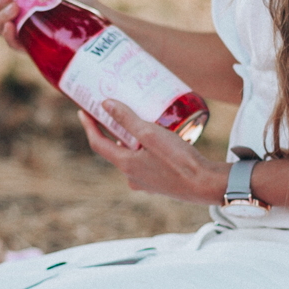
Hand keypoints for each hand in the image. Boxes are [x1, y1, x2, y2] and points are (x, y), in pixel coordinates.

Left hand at [78, 99, 229, 204]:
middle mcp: (132, 177)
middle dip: (111, 132)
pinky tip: (157, 141)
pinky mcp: (159, 184)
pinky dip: (144, 150)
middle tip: (112, 112)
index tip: (82, 111)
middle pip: (114, 150)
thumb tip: (105, 104)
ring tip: (137, 122)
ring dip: (130, 141)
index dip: (89, 126)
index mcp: (126, 165)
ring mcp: (145, 182)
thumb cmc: (179, 160)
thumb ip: (127, 119)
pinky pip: (145, 163)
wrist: (206, 185)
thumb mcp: (151, 134)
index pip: (98, 144)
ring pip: (131, 157)